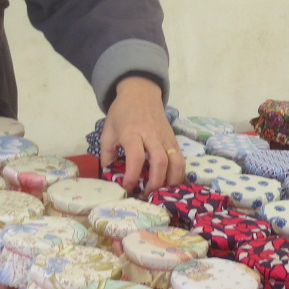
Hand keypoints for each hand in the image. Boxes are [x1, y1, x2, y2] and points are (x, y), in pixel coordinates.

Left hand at [100, 77, 182, 193]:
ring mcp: (166, 138)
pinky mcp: (174, 140)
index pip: (136, 157)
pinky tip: (172, 184)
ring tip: (163, 192)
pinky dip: (179, 174)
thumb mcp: (107, 130)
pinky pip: (181, 159)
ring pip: (176, 161)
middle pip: (160, 161)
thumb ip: (107, 153)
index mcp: (132, 133)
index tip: (127, 187)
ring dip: (172, 180)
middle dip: (155, 182)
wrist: (141, 94)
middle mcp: (151, 136)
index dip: (132, 175)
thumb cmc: (122, 113)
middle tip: (147, 194)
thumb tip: (110, 173)